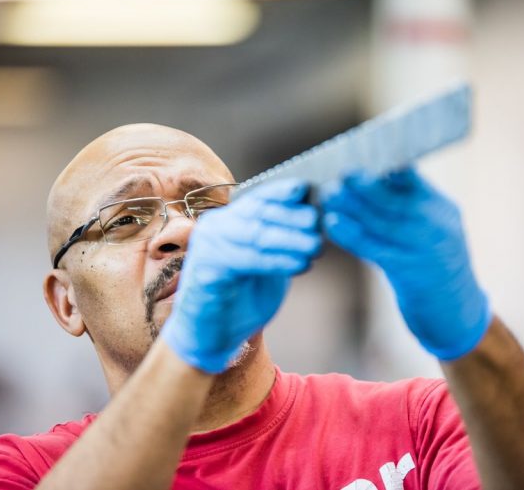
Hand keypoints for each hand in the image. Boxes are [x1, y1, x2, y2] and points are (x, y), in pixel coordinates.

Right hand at [160, 179, 321, 372]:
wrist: (212, 335)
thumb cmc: (243, 296)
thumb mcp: (268, 263)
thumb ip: (283, 241)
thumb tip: (317, 218)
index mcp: (230, 220)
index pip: (258, 199)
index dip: (281, 192)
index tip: (306, 188)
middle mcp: (215, 229)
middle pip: (258, 214)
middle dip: (290, 216)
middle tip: (318, 220)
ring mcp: (207, 249)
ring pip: (254, 236)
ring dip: (289, 239)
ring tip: (316, 245)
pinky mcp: (205, 273)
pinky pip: (245, 262)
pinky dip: (276, 262)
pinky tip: (300, 265)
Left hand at [320, 168, 490, 359]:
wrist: (458, 317)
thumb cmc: (437, 270)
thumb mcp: (432, 232)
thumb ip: (410, 207)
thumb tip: (375, 178)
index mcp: (443, 209)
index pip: (412, 178)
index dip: (383, 164)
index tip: (356, 152)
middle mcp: (438, 225)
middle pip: (396, 198)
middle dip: (364, 184)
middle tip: (338, 171)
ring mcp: (426, 250)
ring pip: (384, 221)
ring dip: (353, 206)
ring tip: (328, 194)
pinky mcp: (411, 274)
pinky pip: (376, 249)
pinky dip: (352, 235)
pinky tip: (333, 224)